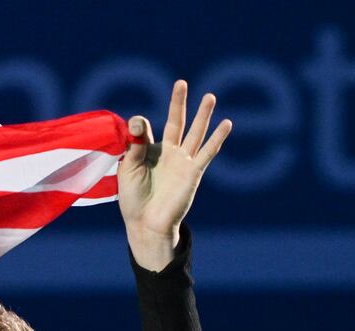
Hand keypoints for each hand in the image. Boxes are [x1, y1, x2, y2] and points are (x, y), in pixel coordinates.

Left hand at [117, 80, 231, 270]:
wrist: (146, 224)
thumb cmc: (133, 200)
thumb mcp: (128, 169)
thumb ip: (134, 146)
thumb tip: (139, 120)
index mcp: (150, 152)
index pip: (146, 131)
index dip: (140, 126)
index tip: (137, 125)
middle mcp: (168, 154)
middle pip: (176, 122)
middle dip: (178, 104)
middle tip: (181, 83)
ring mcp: (183, 161)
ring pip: (195, 133)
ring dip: (202, 115)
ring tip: (210, 96)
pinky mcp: (193, 172)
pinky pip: (208, 152)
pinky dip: (217, 138)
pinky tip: (227, 124)